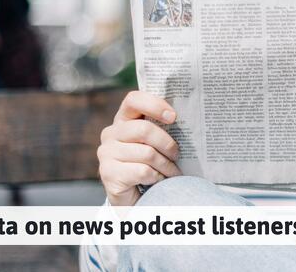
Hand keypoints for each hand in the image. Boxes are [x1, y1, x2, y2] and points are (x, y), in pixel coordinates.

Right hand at [98, 91, 181, 205]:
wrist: (134, 195)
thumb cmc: (149, 163)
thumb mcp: (155, 142)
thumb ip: (161, 128)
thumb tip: (188, 118)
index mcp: (123, 119)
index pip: (133, 99)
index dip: (154, 105)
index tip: (173, 117)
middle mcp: (111, 133)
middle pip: (144, 129)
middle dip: (167, 144)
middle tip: (177, 154)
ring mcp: (106, 153)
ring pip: (147, 153)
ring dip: (166, 165)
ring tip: (172, 171)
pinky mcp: (108, 173)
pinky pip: (142, 171)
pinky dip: (157, 177)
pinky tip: (158, 180)